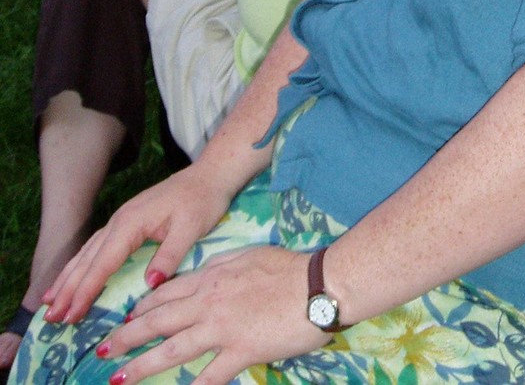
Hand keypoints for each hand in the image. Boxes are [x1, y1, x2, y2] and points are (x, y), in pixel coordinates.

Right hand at [43, 165, 233, 326]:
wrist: (209, 175)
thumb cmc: (202, 201)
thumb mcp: (192, 228)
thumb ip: (169, 255)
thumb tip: (149, 284)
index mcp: (131, 223)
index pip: (103, 262)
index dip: (85, 291)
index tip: (71, 315)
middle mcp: (119, 220)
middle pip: (88, 258)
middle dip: (68, 289)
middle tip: (51, 318)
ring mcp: (121, 219)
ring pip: (87, 252)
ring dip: (68, 277)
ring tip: (49, 302)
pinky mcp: (126, 221)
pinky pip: (96, 246)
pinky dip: (80, 263)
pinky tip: (72, 275)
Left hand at [93, 247, 329, 384]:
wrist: (318, 284)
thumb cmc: (289, 267)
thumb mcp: (249, 257)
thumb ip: (222, 268)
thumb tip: (203, 276)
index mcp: (212, 277)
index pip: (167, 293)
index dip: (142, 307)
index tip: (124, 318)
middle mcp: (209, 303)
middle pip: (159, 321)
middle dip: (126, 336)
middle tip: (101, 349)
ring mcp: (223, 329)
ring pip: (172, 350)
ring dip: (141, 366)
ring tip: (117, 378)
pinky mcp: (240, 351)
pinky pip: (209, 375)